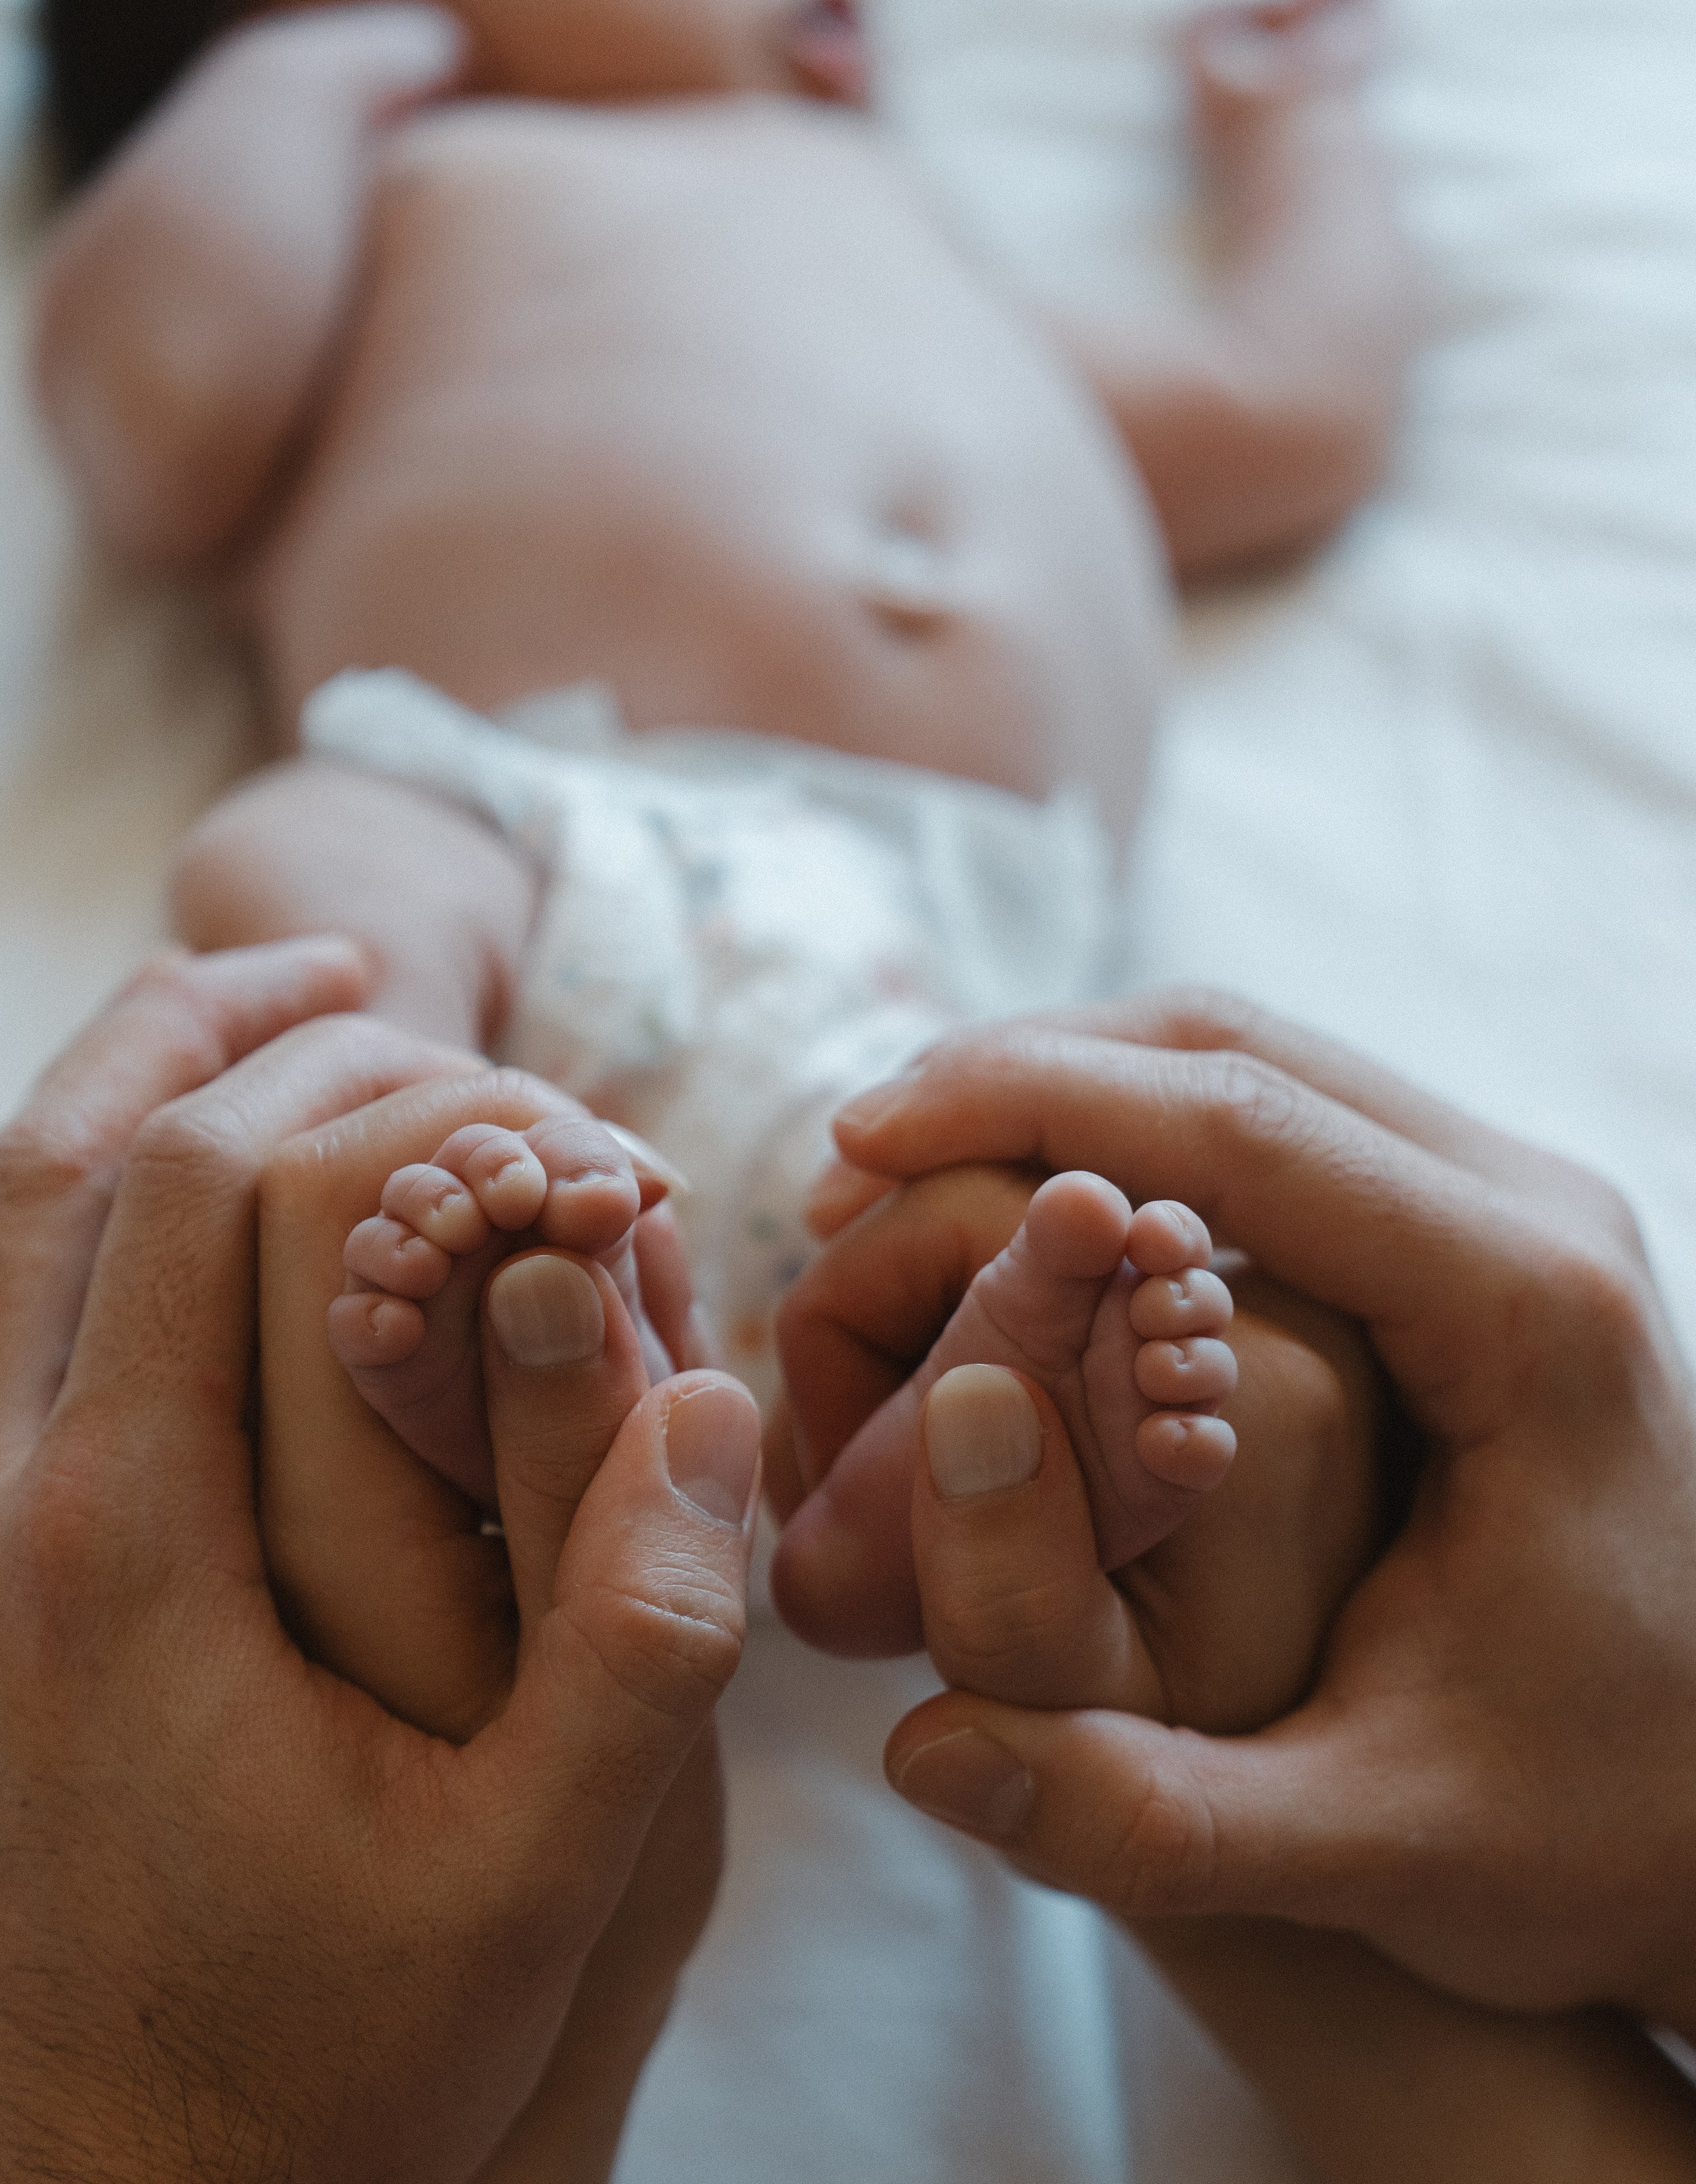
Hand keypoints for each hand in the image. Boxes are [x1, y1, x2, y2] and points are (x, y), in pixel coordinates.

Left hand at [0, 943, 760, 2182]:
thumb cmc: (319, 2062)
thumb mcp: (531, 1886)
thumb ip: (636, 1642)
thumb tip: (711, 1404)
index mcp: (125, 1539)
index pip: (235, 1190)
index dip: (419, 1116)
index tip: (571, 1145)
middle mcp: (6, 1488)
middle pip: (123, 1140)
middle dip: (327, 1055)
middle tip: (497, 1058)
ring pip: (29, 1184)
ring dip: (173, 1050)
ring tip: (321, 985)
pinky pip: (9, 1280)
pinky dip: (100, 1159)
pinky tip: (203, 1155)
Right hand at [832, 990, 1695, 2033]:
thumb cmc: (1586, 1830)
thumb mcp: (1379, 1854)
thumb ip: (1149, 1818)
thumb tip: (922, 1754)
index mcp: (1525, 1312)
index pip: (1237, 1129)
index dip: (1023, 1111)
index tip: (853, 1144)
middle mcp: (1533, 1214)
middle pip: (1235, 1049)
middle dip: (1020, 1074)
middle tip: (849, 1157)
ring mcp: (1511, 1209)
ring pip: (1251, 1063)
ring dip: (1067, 1092)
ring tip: (903, 1179)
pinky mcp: (1476, 1237)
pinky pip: (1277, 1126)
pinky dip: (1131, 1138)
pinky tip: (1028, 1221)